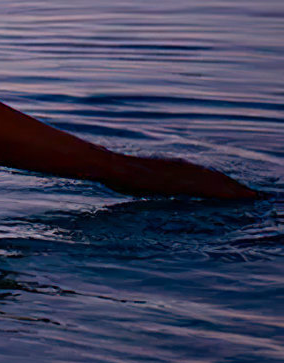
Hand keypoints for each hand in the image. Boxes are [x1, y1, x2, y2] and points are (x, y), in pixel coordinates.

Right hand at [106, 155, 262, 200]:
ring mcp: (178, 173)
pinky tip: (233, 196)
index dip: (221, 183)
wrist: (108, 165)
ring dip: (233, 188)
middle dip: (233, 186)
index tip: (236, 191)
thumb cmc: (117, 173)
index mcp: (172, 168)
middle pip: (213, 176)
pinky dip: (222, 190)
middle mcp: (179, 167)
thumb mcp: (138, 180)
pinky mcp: (176, 180)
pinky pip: (205, 186)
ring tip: (250, 196)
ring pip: (214, 180)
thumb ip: (153, 184)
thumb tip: (152, 191)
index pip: (202, 175)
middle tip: (253, 196)